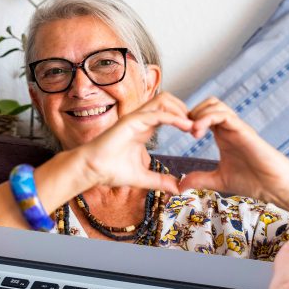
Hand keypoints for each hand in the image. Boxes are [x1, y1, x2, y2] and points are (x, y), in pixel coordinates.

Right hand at [73, 93, 191, 194]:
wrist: (91, 170)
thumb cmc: (110, 171)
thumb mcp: (142, 177)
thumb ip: (160, 181)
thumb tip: (177, 188)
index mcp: (144, 128)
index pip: (168, 113)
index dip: (184, 120)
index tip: (196, 133)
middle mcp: (141, 119)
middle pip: (168, 100)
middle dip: (185, 109)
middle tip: (197, 126)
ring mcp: (135, 118)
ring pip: (164, 100)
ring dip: (181, 110)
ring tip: (192, 125)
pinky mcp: (131, 121)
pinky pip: (157, 113)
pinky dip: (173, 118)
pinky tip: (185, 126)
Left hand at [179, 97, 288, 205]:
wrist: (276, 187)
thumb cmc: (254, 181)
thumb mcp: (219, 180)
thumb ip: (200, 180)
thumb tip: (180, 185)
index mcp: (223, 135)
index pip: (203, 114)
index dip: (188, 120)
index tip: (179, 134)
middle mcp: (230, 128)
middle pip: (208, 103)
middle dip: (191, 112)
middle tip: (184, 131)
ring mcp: (237, 127)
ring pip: (215, 104)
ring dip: (198, 114)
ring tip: (192, 133)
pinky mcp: (244, 131)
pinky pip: (223, 114)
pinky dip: (207, 118)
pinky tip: (198, 133)